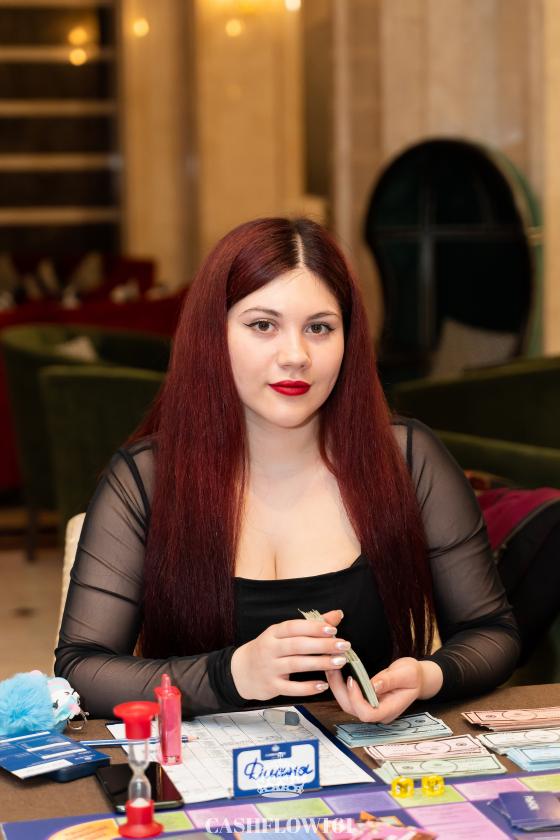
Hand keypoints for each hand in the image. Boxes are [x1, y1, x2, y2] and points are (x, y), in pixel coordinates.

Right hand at [231, 609, 348, 700]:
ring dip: (320, 663)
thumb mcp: (283, 634)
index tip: (332, 629)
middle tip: (343, 646)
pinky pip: (291, 688)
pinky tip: (323, 685)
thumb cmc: (268, 649)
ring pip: (296, 665)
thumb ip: (311, 625)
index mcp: (273, 633)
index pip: (293, 627)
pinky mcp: (271, 686)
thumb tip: (337, 614)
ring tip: (339, 662)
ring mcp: (269, 668)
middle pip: (297, 645)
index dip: (312, 627)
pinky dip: (308, 687)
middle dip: (322, 645)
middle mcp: (270, 649)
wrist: (241, 672)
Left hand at [327, 657, 442, 722]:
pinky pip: (350, 696)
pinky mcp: (366, 700)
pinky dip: (341, 684)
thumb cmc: (414, 676)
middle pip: (353, 710)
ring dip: (337, 687)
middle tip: (332, 669)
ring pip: (348, 704)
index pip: (368, 713)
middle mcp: (378, 712)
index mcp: (390, 709)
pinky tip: (336, 670)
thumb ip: (389, 680)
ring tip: (331, 667)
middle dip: (340, 691)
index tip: (352, 679)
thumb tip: (373, 685)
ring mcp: (372, 707)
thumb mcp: (406, 673)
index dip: (356, 699)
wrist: (418, 678)